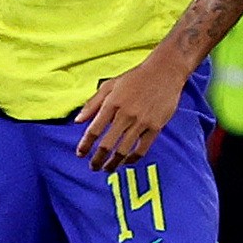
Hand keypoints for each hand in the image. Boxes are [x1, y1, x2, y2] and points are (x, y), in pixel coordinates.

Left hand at [74, 52, 188, 173]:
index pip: (94, 130)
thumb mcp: (109, 85)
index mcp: (111, 104)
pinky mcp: (156, 127)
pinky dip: (133, 158)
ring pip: (124, 150)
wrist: (164, 73)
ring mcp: (142, 122)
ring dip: (114, 163)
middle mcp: (125, 115)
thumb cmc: (134, 78)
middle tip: (92, 167)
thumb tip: (77, 121)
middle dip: (97, 159)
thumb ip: (92, 104)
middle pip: (107, 144)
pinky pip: (142, 148)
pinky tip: (126, 162)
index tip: (80, 154)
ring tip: (107, 169)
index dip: (85, 145)